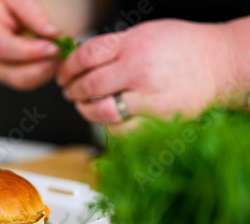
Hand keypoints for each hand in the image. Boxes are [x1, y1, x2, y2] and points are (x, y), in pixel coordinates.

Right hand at [0, 0, 61, 89]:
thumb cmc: (5, 5)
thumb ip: (33, 14)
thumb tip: (52, 33)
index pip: (5, 48)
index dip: (30, 52)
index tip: (53, 48)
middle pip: (14, 74)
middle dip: (41, 67)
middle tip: (61, 53)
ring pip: (23, 82)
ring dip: (45, 71)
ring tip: (58, 54)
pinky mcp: (8, 76)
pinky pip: (28, 82)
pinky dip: (43, 73)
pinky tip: (52, 59)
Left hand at [57, 19, 234, 131]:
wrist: (220, 64)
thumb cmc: (185, 47)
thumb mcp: (146, 33)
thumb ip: (115, 47)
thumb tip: (82, 61)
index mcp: (133, 45)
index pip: (86, 56)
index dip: (68, 68)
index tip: (64, 75)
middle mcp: (138, 70)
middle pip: (88, 85)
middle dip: (72, 91)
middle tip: (69, 93)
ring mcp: (148, 97)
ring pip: (101, 110)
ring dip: (85, 110)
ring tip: (84, 106)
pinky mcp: (158, 120)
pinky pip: (121, 130)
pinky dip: (108, 126)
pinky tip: (108, 119)